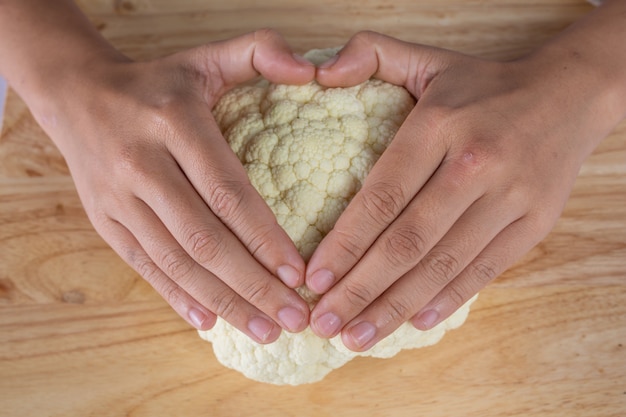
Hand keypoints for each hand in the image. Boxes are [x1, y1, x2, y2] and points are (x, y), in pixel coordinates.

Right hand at [41, 29, 314, 342]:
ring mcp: (117, 197)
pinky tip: (210, 322)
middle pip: (204, 238)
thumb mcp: (205, 56)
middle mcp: (142, 164)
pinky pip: (143, 266)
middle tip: (294, 318)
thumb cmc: (157, 83)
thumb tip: (312, 72)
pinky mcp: (104, 221)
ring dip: (223, 301)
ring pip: (175, 262)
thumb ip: (261, 51)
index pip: (227, 192)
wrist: (77, 95)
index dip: (264, 237)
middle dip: (252, 285)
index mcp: (174, 123)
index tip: (299, 274)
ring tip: (265, 331)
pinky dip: (177, 297)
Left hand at [306, 31, 619, 350]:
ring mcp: (510, 198)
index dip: (345, 243)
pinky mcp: (534, 223)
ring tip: (357, 338)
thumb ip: (369, 54)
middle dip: (360, 289)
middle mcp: (476, 165)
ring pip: (443, 265)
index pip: (382, 196)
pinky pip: (484, 270)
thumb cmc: (484, 84)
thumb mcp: (427, 56)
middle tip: (324, 323)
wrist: (569, 95)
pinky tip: (413, 321)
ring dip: (395, 307)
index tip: (314, 278)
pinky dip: (447, 299)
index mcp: (441, 125)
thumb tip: (319, 76)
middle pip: (408, 242)